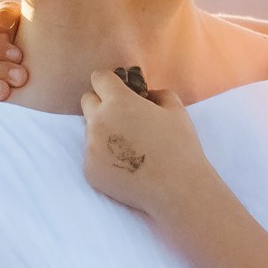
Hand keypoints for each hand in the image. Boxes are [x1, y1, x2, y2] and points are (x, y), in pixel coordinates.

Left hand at [81, 67, 206, 215]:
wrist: (177, 189)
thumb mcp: (176, 109)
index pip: (98, 78)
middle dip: (101, 105)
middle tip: (122, 120)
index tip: (117, 92)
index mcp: (118, 101)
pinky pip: (92, 157)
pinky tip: (125, 168)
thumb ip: (157, 93)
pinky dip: (104, 160)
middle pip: (87, 102)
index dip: (109, 83)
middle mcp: (99, 121)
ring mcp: (91, 147)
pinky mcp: (90, 171)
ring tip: (130, 150)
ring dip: (104, 134)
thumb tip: (147, 95)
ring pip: (90, 131)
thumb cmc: (179, 147)